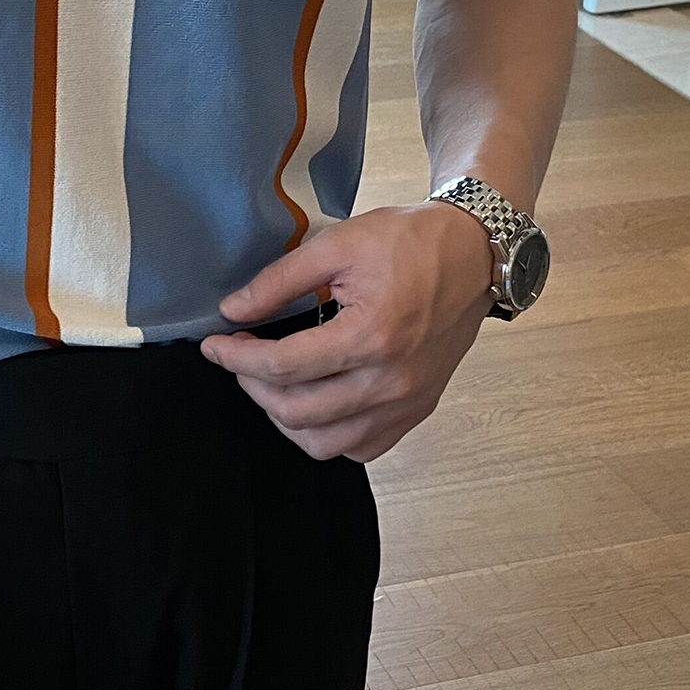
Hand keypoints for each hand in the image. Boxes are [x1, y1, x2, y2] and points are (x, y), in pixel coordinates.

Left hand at [200, 202, 496, 461]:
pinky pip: (362, 447)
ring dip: (286, 418)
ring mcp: (407, 401)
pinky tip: (315, 402)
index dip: (237, 358)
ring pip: (326, 443)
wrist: (474, 252)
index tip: (215, 345)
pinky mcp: (417, 408)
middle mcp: (390, 380)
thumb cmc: (411, 242)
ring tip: (273, 384)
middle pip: (298, 412)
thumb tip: (233, 310)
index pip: (283, 367)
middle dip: (254, 387)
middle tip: (241, 360)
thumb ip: (279, 281)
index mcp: (370, 336)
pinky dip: (328, 435)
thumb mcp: (338, 243)